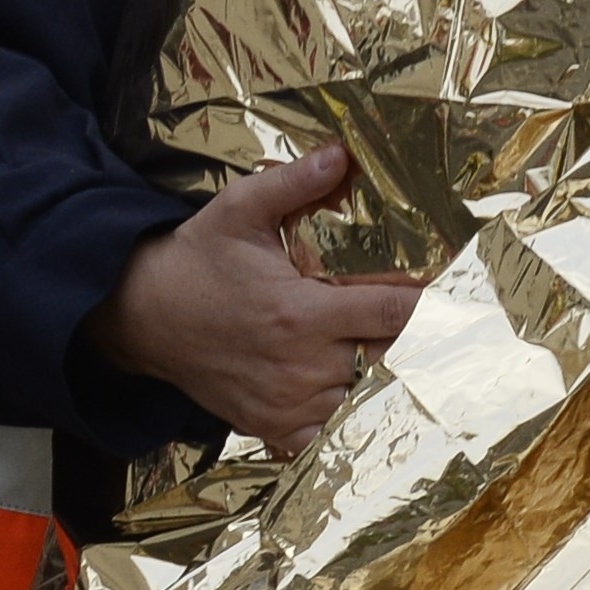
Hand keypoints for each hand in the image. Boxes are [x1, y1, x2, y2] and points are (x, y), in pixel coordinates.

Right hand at [86, 145, 421, 456]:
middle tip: (440, 325)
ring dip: (385, 377)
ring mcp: (287, 404)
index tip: (450, 295)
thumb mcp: (239, 209)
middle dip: (415, 341)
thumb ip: (294, 183)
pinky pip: (332, 435)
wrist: (140, 315)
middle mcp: (300, 366)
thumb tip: (342, 154)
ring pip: (367, 398)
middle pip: (391, 360)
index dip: (429, 304)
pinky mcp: (272, 428)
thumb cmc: (197, 260)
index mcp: (301, 313)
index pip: (393, 314)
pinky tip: (357, 391)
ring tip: (398, 351)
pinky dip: (350, 416)